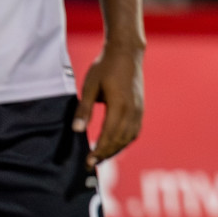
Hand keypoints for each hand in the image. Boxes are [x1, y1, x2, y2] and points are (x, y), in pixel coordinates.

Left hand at [73, 41, 144, 169]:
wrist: (127, 52)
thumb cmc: (105, 67)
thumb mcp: (90, 86)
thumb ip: (84, 109)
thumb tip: (77, 130)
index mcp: (119, 105)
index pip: (109, 135)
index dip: (98, 150)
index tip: (87, 162)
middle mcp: (132, 109)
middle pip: (120, 139)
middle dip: (106, 154)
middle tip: (91, 164)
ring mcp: (139, 108)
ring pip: (129, 137)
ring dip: (116, 149)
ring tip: (101, 157)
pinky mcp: (140, 107)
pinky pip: (135, 130)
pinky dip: (125, 141)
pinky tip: (116, 144)